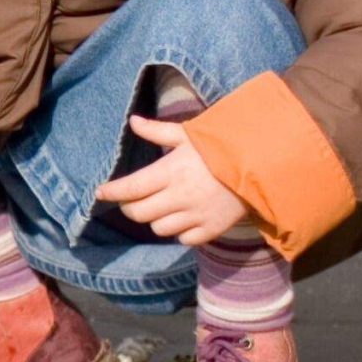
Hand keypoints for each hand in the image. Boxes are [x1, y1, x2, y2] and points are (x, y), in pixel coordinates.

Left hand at [93, 115, 249, 245]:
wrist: (261, 165)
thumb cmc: (220, 147)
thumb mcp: (189, 134)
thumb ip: (158, 131)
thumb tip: (133, 121)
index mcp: (172, 171)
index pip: (131, 188)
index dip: (112, 192)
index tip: (100, 193)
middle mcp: (181, 196)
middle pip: (139, 213)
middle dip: (129, 207)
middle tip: (130, 199)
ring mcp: (197, 215)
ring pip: (159, 228)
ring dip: (154, 219)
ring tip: (159, 207)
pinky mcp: (212, 229)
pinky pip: (184, 239)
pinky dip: (179, 232)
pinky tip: (182, 218)